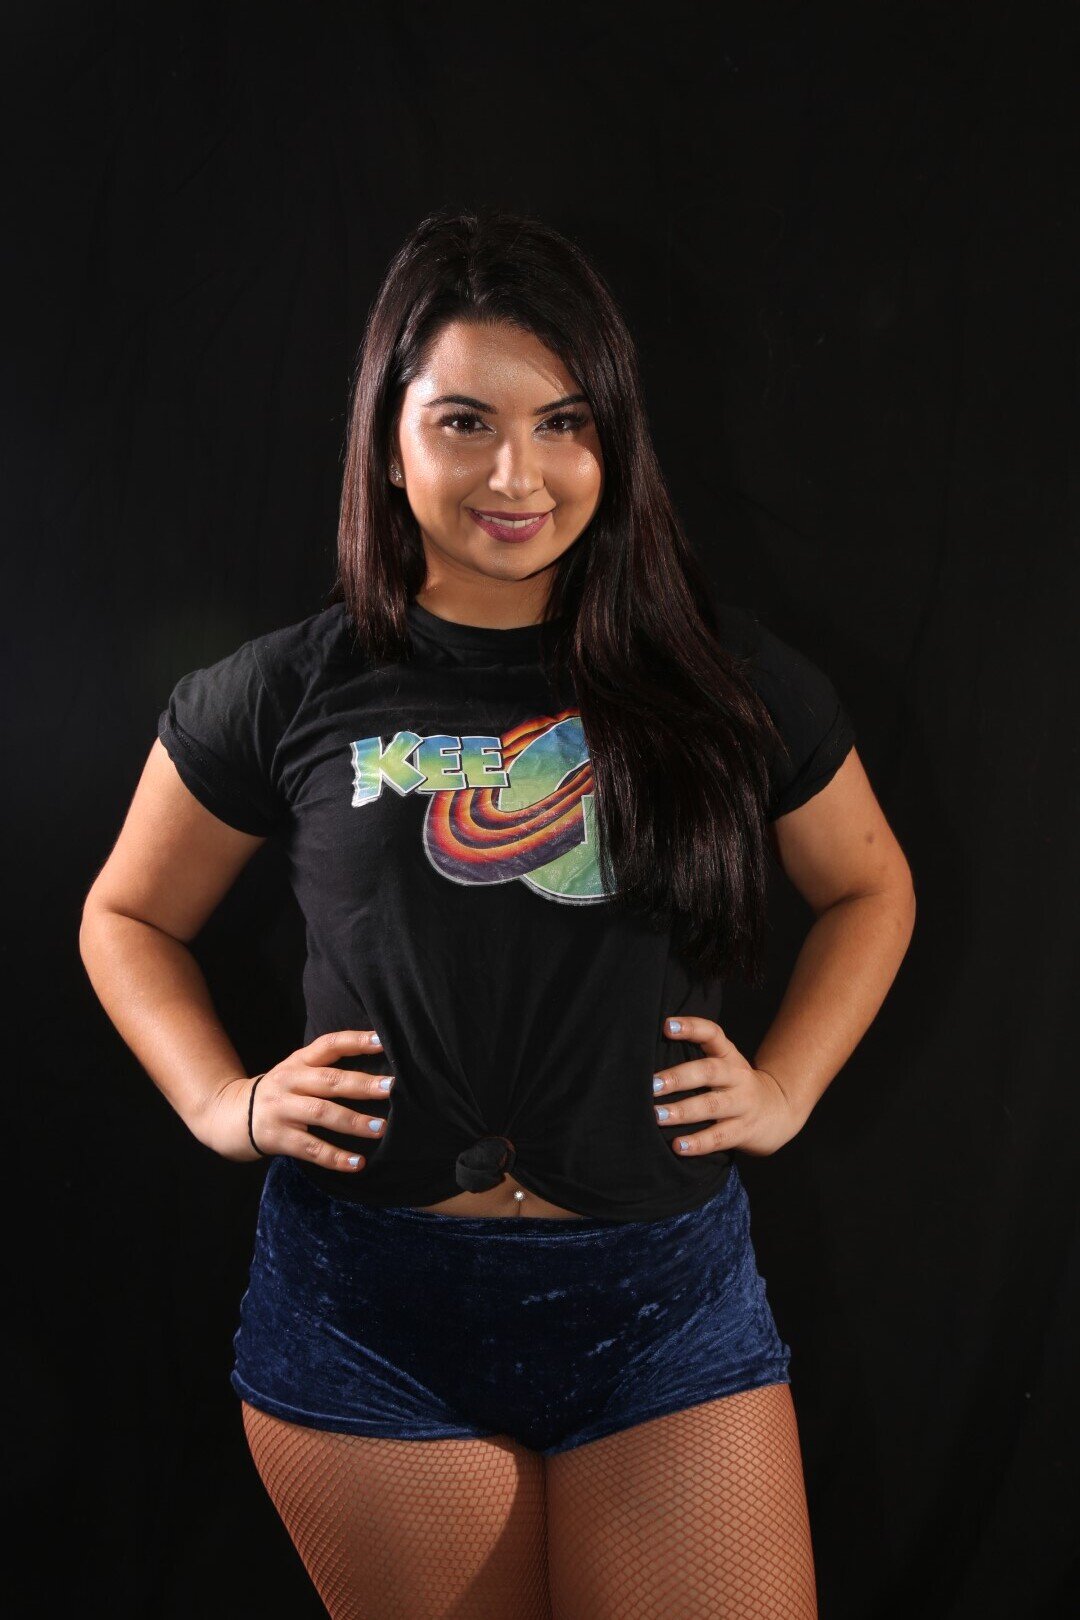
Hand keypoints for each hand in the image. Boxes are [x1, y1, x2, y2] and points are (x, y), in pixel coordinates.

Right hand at [201, 1029, 393, 1169]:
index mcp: (298, 1062)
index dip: (356, 1041)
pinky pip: (311, 1149)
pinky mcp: (277, 1138)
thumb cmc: (278, 1093)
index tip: (383, 1040)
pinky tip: (358, 1164)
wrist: (227, 1115)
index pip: (329, 1044)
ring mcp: (281, 1110)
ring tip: (381, 1128)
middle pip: (329, 1080)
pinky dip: (335, 1157)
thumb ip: (325, 1067)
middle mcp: (290, 1082)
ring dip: (353, 1122)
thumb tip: (375, 1068)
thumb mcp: (295, 1071)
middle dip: (362, 1084)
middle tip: (391, 1088)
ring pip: (321, 1114)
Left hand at [652, 1014, 802, 1157]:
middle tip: (652, 1085)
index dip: (691, 1027)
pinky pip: (719, 1137)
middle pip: (709, 1071)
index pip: (712, 1034)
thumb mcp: (725, 1066)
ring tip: (658, 1116)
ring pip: (712, 1105)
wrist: (781, 1110)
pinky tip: (678, 1146)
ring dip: (683, 1111)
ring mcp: (743, 1104)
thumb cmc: (737, 1087)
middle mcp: (738, 1077)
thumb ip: (697, 1061)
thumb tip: (648, 1063)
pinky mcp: (744, 1131)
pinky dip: (698, 1143)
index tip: (666, 1025)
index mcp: (730, 1057)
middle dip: (678, 1077)